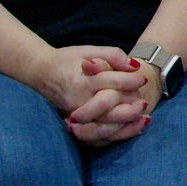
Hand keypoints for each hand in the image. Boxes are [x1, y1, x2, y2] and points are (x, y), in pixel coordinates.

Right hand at [32, 45, 155, 147]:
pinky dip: (116, 134)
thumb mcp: (90, 50)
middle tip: (145, 103)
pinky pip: (97, 135)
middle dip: (131, 108)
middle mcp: (79, 99)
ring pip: (105, 126)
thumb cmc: (68, 59)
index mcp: (83, 79)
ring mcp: (76, 114)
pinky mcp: (76, 124)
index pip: (112, 82)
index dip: (131, 81)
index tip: (143, 78)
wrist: (41, 72)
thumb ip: (113, 55)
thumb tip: (134, 67)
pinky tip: (131, 129)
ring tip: (144, 118)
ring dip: (127, 124)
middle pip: (110, 108)